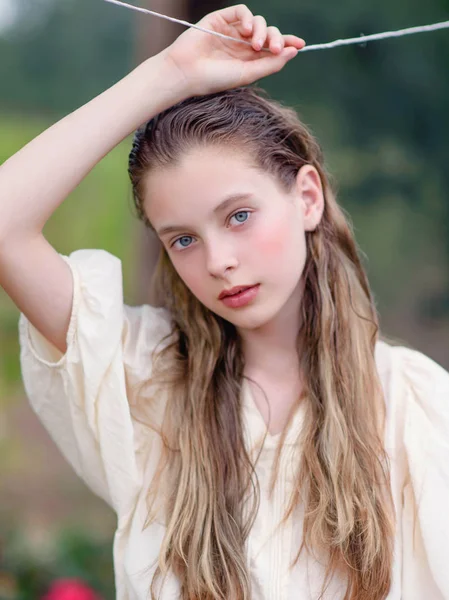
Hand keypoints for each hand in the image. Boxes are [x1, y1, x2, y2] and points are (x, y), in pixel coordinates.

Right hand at [159, 4, 304, 96]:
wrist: (187, 72)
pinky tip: (246, 31)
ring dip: (261, 31)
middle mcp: (242, 44)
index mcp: (249, 59)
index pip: (272, 48)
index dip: (287, 43)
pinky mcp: (221, 19)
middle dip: (276, 38)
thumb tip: (294, 52)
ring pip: (257, 22)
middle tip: (275, 48)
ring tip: (255, 45)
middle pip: (268, 33)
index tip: (300, 44)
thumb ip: (271, 64)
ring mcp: (232, 31)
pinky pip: (242, 11)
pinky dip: (248, 18)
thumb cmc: (215, 79)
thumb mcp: (248, 74)